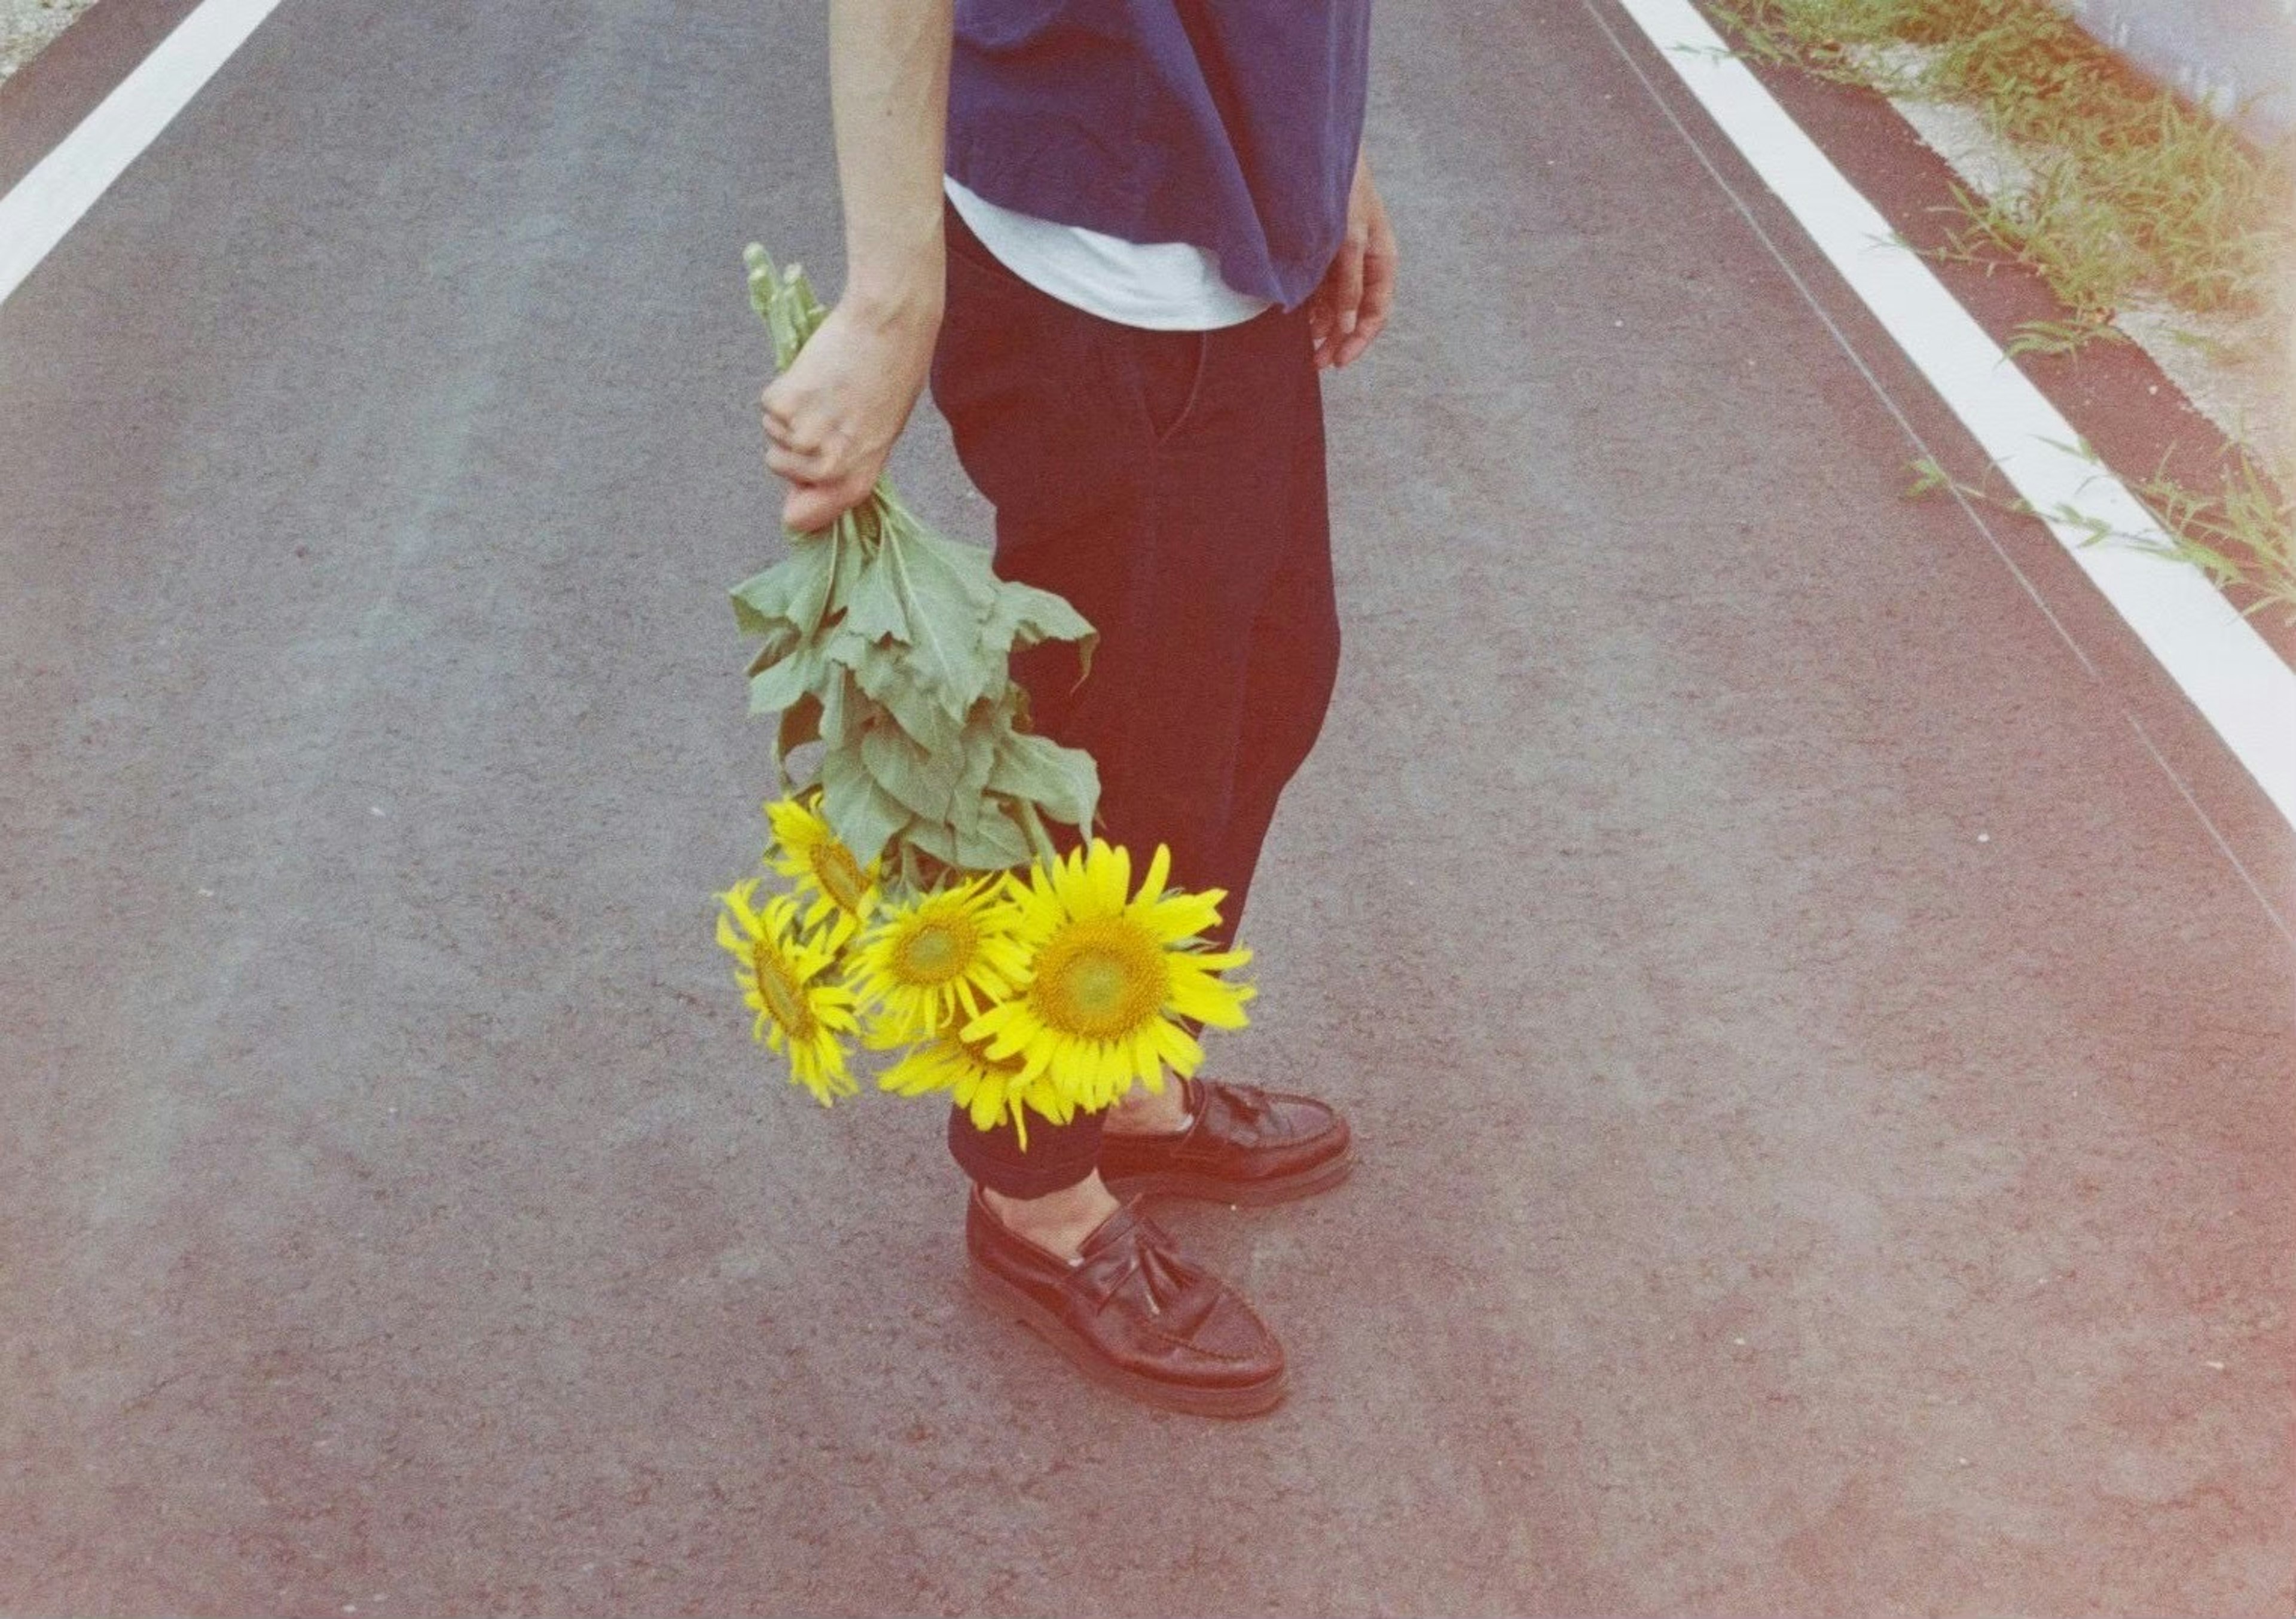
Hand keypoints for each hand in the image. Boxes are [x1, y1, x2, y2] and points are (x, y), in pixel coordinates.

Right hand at [760, 279, 941, 532]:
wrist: (887, 327)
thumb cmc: (893, 377)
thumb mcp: (878, 436)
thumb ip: (842, 469)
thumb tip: (797, 503)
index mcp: (855, 481)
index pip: (806, 517)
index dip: (796, 504)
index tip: (796, 491)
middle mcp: (826, 468)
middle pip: (781, 466)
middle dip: (795, 442)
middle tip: (828, 411)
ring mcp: (802, 436)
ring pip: (773, 433)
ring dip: (790, 412)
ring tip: (825, 388)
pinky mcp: (782, 404)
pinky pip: (769, 405)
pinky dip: (783, 389)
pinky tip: (813, 374)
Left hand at [1308, 150, 1395, 369]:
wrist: (1317, 150)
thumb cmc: (1343, 187)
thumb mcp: (1349, 237)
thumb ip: (1350, 283)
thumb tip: (1350, 325)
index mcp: (1382, 260)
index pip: (1377, 312)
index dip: (1360, 340)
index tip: (1339, 361)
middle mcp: (1364, 263)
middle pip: (1355, 313)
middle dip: (1337, 340)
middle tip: (1316, 363)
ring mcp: (1343, 258)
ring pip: (1336, 304)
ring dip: (1322, 327)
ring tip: (1304, 349)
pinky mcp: (1322, 252)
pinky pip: (1319, 289)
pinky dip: (1310, 307)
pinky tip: (1297, 321)